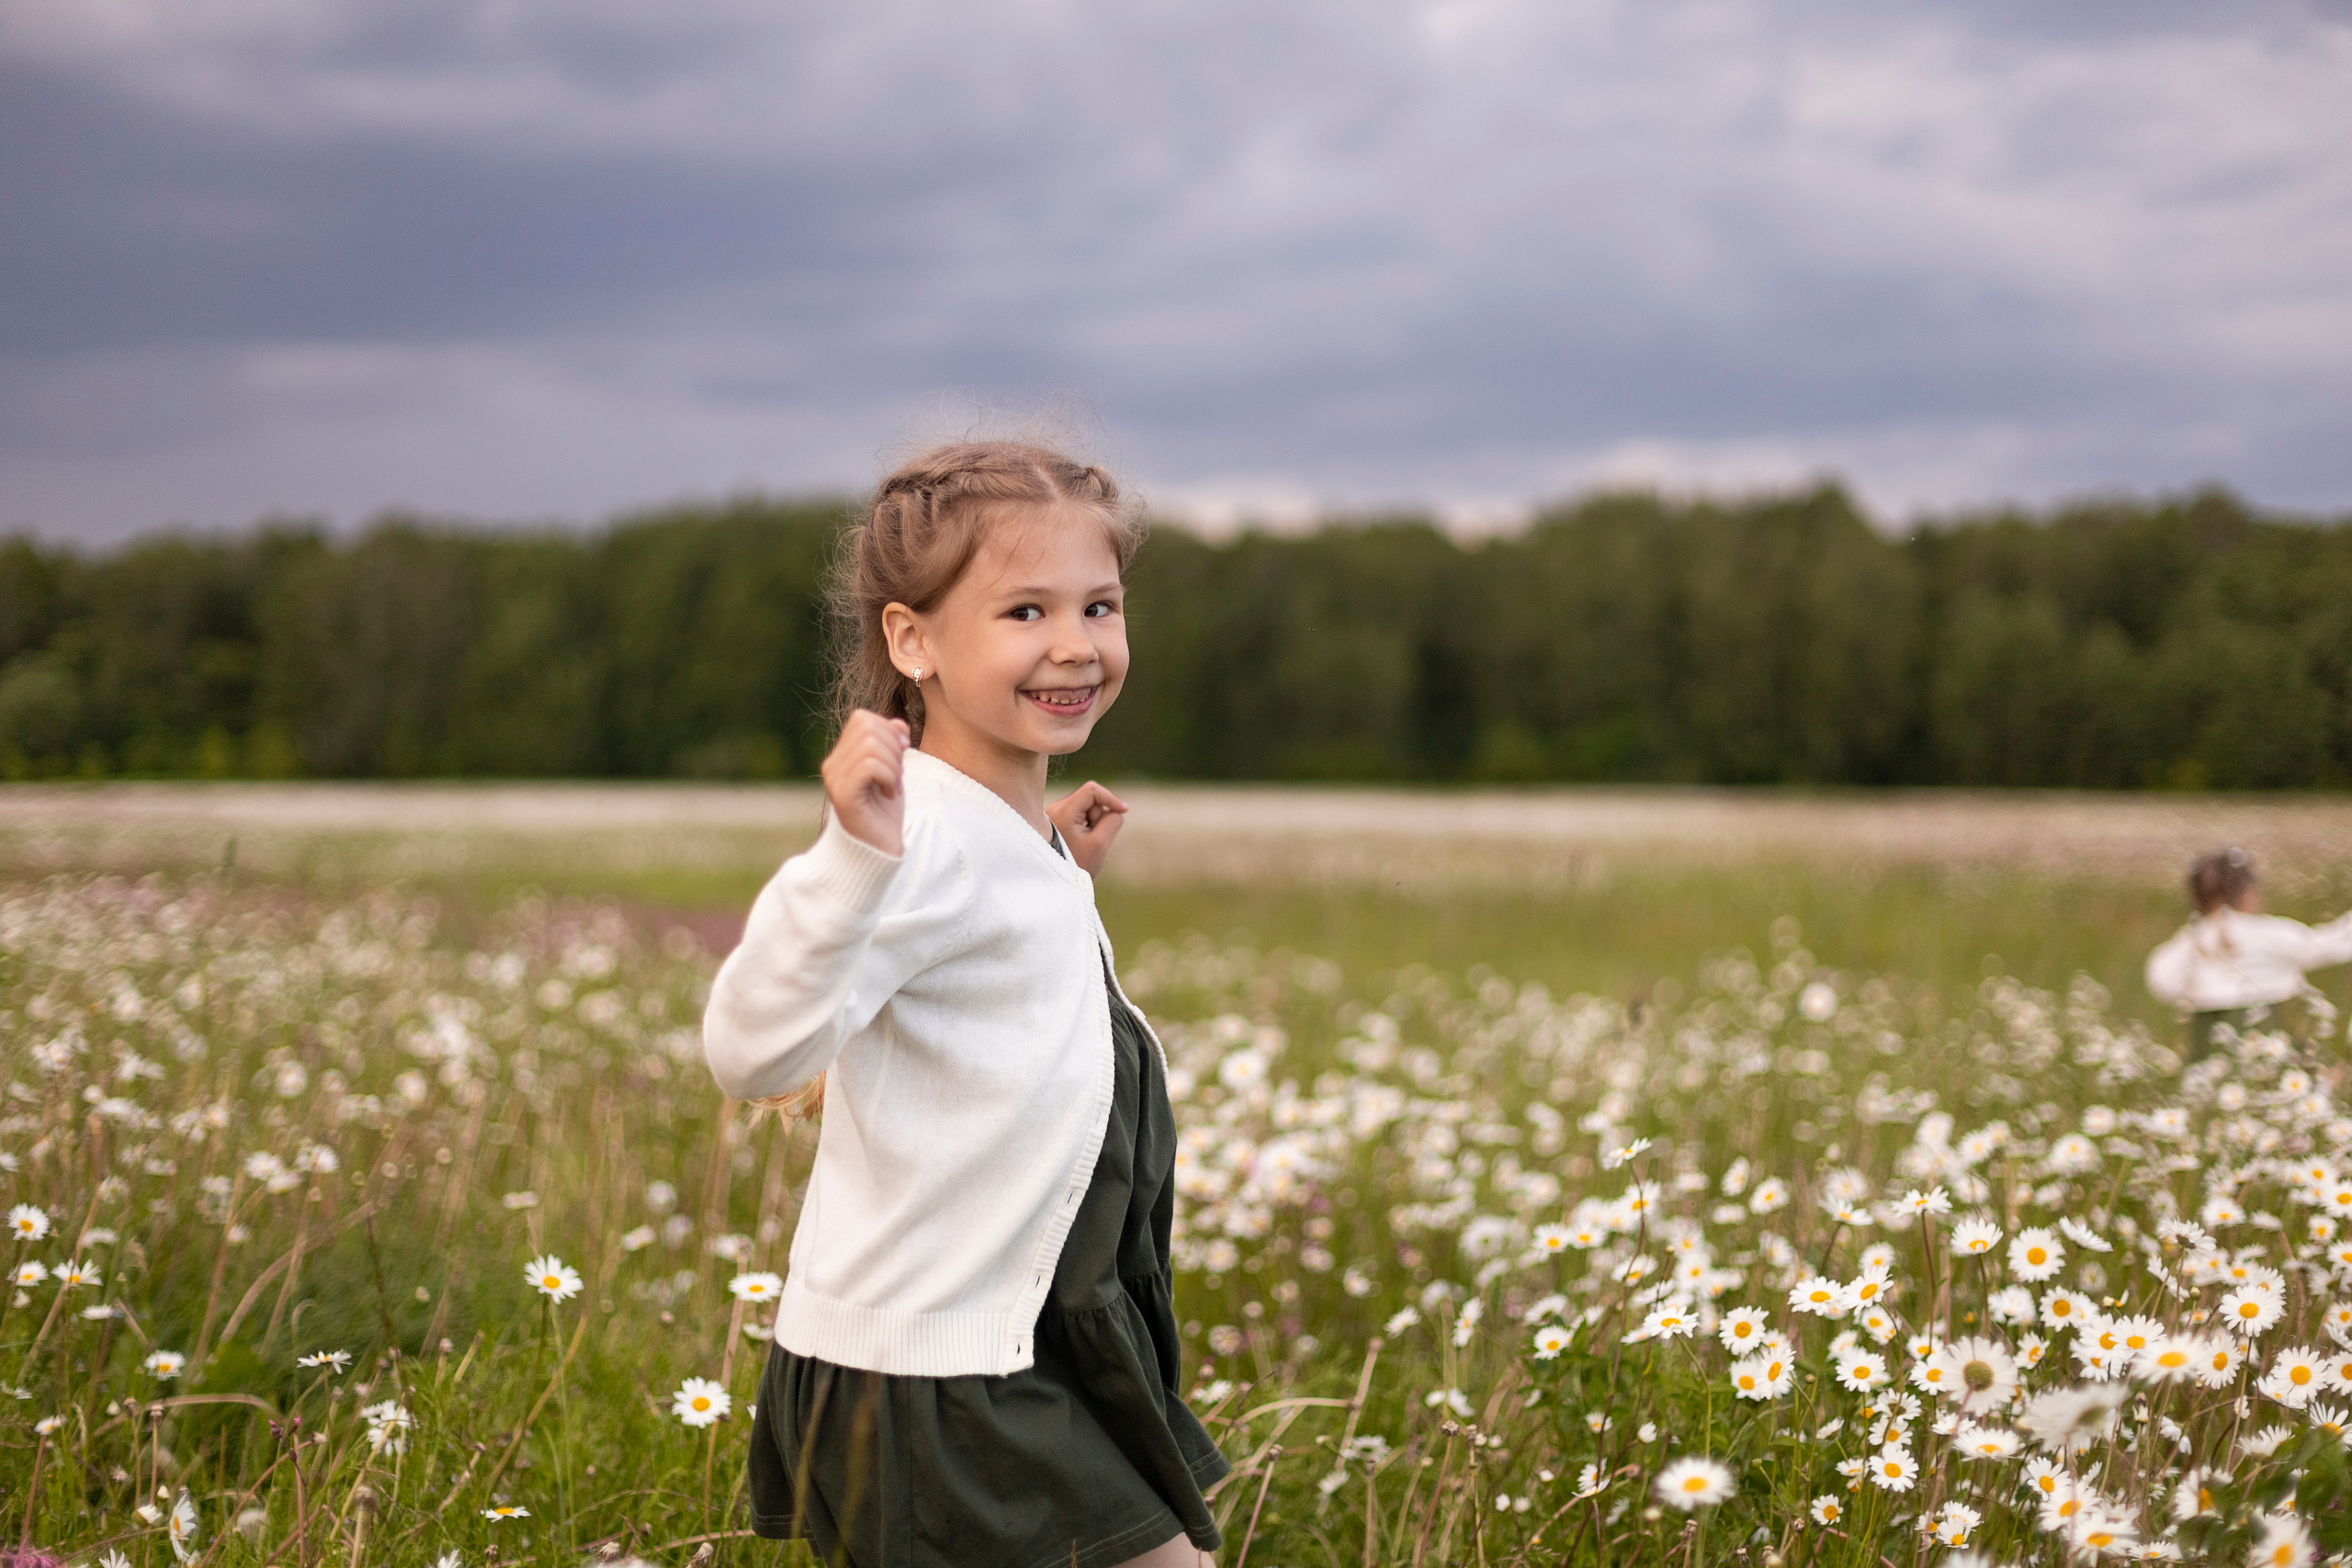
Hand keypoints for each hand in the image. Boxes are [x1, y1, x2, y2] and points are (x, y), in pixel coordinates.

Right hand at [822, 710, 910, 855]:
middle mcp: (832, 765)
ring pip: (871, 745)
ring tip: (892, 787)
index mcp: (841, 756)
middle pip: (867, 726)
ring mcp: (834, 779)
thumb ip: (893, 745)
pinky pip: (870, 766)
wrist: (878, 850)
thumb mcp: (893, 771)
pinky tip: (889, 794)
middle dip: (893, 747)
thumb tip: (899, 724)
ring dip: (893, 765)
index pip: (863, 718)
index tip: (900, 759)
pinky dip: (889, 777)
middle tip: (896, 776)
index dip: (888, 731)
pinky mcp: (843, 795)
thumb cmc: (884, 812)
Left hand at [1046, 781, 1128, 875]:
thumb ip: (1112, 821)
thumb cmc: (1077, 865)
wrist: (1054, 882)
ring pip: (1085, 807)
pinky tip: (1081, 843)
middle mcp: (1055, 808)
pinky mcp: (1056, 821)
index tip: (1124, 811)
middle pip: (1089, 799)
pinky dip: (1086, 826)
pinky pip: (1078, 815)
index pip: (1092, 790)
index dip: (1111, 798)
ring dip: (1093, 822)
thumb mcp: (1100, 844)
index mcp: (1063, 811)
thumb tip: (1115, 809)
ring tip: (1087, 843)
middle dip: (1100, 816)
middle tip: (1097, 837)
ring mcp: (1054, 814)